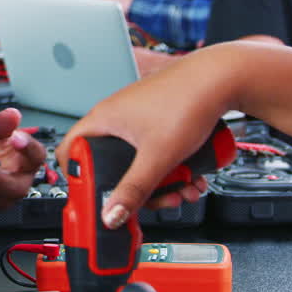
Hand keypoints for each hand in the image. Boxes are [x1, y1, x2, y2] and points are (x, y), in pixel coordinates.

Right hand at [56, 51, 228, 229]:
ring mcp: (137, 118)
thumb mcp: (157, 156)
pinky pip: (155, 152)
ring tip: (183, 189)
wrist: (221, 78)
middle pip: (111, 165)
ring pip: (139, 161)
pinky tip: (190, 176)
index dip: (78, 177)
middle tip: (153, 199)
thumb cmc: (186, 99)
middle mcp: (116, 117)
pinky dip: (170, 168)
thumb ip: (134, 190)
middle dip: (136, 189)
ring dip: (161, 183)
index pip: (70, 151)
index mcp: (103, 119)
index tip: (96, 196)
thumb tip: (112, 214)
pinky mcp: (157, 120)